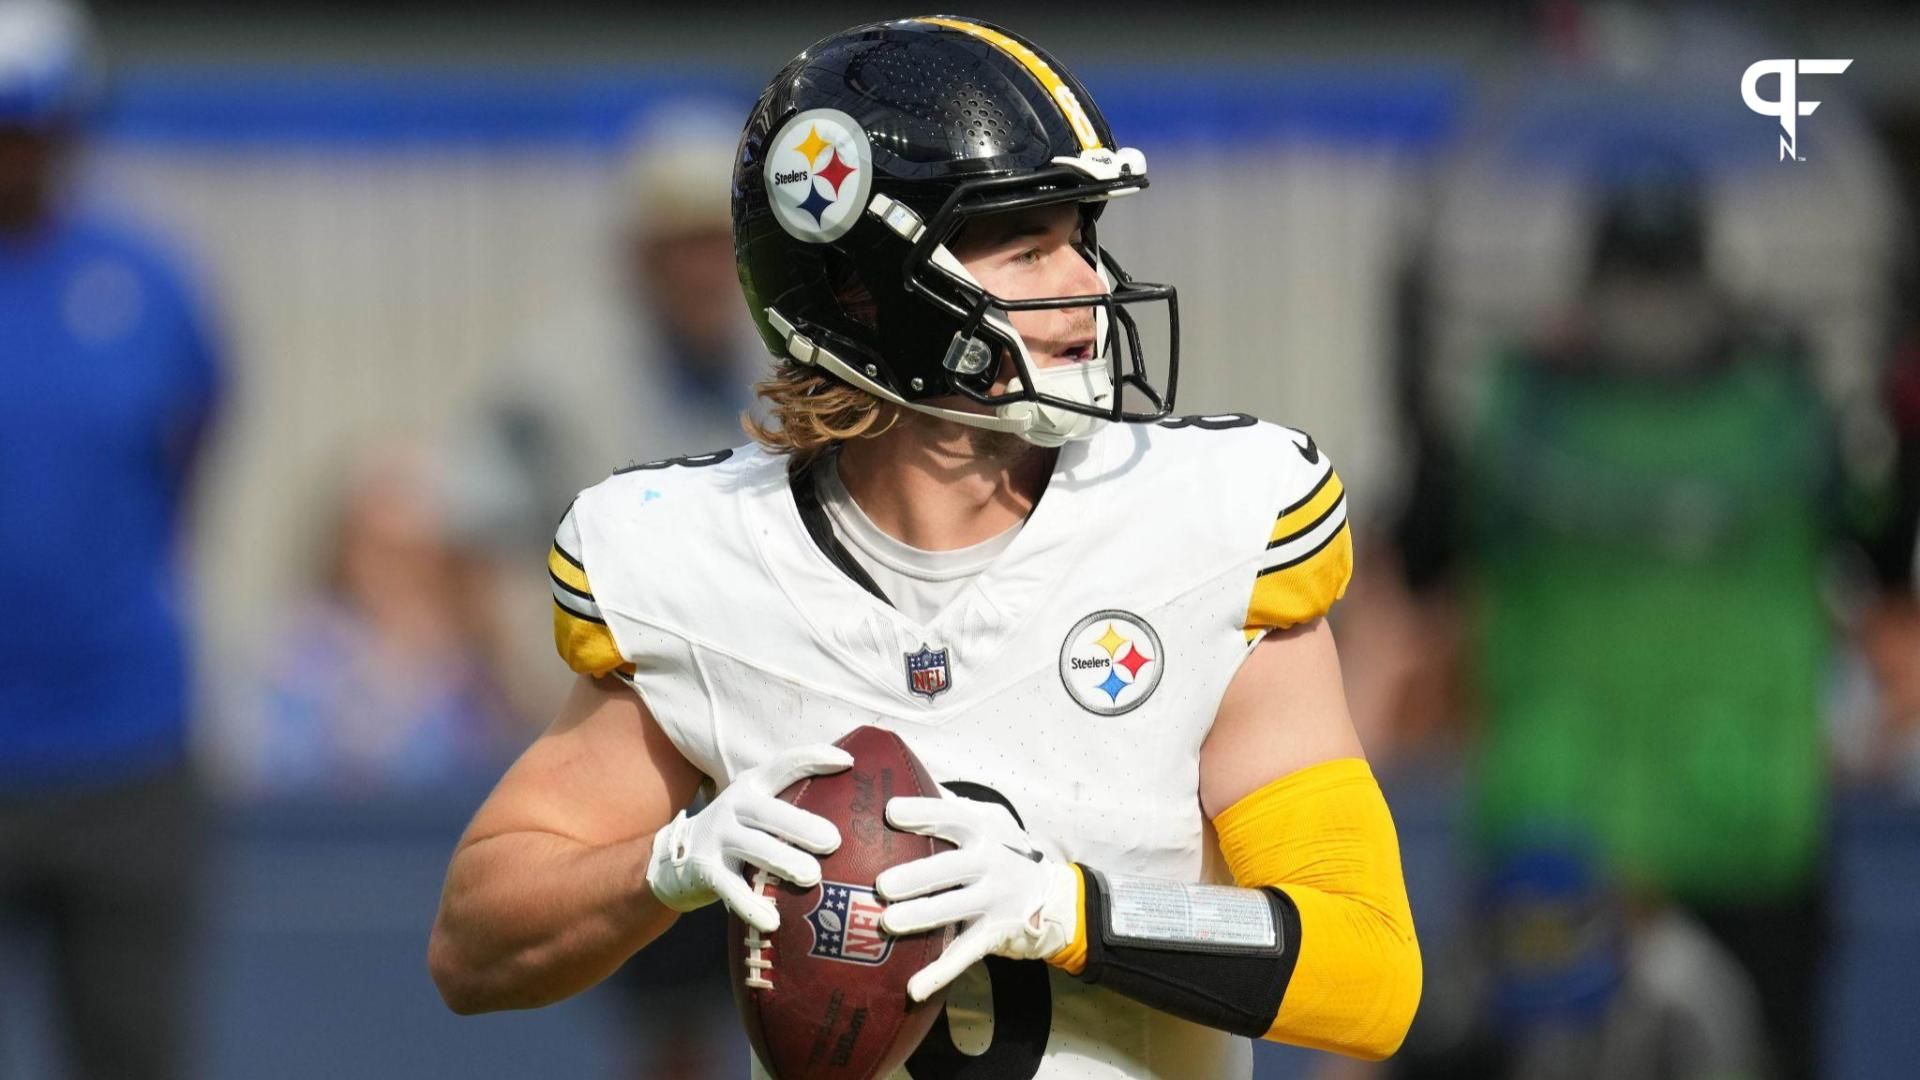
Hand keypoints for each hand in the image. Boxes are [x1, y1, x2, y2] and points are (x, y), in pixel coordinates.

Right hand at [645, 743, 851, 932]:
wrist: (672, 860)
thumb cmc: (736, 834)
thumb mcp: (757, 811)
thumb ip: (791, 807)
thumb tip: (855, 817)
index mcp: (753, 785)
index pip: (785, 764)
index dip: (815, 758)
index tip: (848, 763)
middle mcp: (734, 805)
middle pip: (769, 812)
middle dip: (801, 825)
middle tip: (833, 841)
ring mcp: (717, 837)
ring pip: (753, 848)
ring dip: (783, 861)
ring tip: (812, 877)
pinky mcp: (705, 870)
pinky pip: (731, 888)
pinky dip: (751, 905)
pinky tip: (773, 921)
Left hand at [876, 794, 1079, 1001]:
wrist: (1054, 894)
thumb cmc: (1002, 849)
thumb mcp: (987, 820)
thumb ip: (948, 804)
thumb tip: (902, 771)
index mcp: (983, 829)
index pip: (951, 817)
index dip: (924, 813)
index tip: (891, 811)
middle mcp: (990, 863)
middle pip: (950, 868)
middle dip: (918, 876)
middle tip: (883, 884)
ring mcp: (994, 900)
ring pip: (954, 910)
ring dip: (922, 917)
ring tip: (889, 922)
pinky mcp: (994, 934)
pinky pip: (964, 954)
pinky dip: (939, 973)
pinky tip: (913, 988)